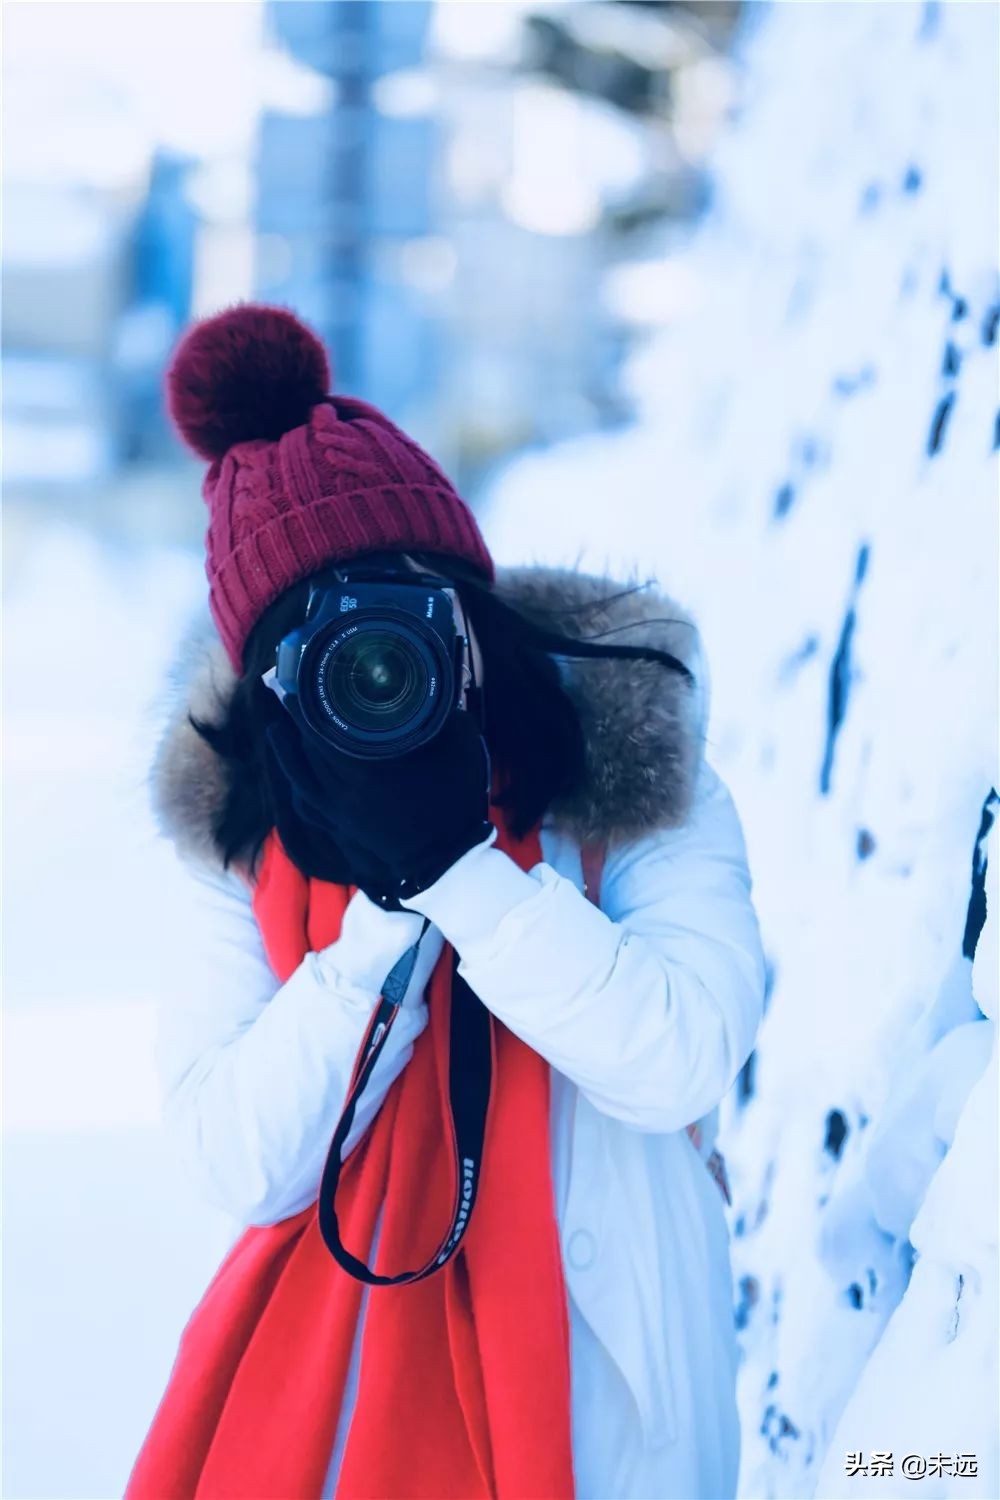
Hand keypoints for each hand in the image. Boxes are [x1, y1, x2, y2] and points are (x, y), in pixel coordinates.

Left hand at [263, 708, 493, 908]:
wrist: (447, 859)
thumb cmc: (454, 804)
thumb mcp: (460, 751)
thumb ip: (443, 717)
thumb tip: (433, 692)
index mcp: (369, 771)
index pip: (325, 734)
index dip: (307, 709)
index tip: (297, 687)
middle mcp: (345, 793)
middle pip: (307, 755)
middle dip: (294, 725)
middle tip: (287, 697)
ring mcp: (340, 815)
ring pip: (301, 781)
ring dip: (286, 755)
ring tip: (276, 732)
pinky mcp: (342, 829)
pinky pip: (308, 807)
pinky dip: (299, 787)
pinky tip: (296, 776)